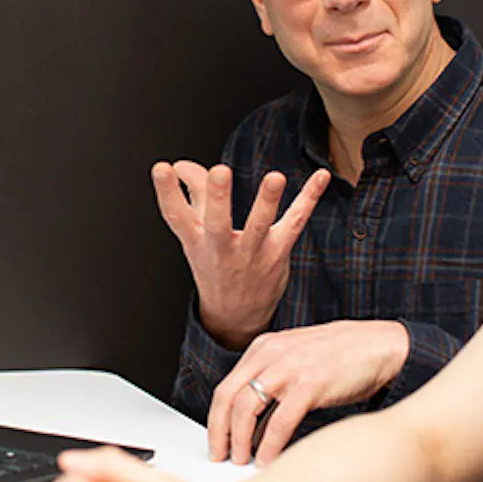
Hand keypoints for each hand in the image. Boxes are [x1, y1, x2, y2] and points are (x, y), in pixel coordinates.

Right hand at [151, 160, 330, 348]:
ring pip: (260, 226)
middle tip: (219, 172)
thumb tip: (183, 165)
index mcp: (195, 241)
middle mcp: (222, 248)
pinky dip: (309, 198)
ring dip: (267, 201)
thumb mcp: (196, 236)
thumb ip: (194, 195)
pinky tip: (321, 176)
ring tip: (275, 178)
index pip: (175, 215)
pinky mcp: (278, 253)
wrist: (236, 316)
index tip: (161, 168)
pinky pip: (295, 222)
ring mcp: (251, 253)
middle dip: (217, 198)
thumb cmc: (216, 266)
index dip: (166, 192)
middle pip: (217, 223)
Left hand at [208, 320, 409, 465]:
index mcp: (264, 347)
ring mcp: (289, 368)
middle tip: (222, 455)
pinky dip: (269, 445)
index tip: (216, 441)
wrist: (379, 345)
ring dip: (240, 441)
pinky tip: (269, 458)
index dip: (215, 419)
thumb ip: (272, 380)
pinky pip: (279, 421)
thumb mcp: (296, 358)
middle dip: (219, 432)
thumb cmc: (342, 356)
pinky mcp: (310, 384)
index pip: (225, 387)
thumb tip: (252, 421)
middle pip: (227, 398)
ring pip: (246, 409)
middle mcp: (271, 354)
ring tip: (243, 459)